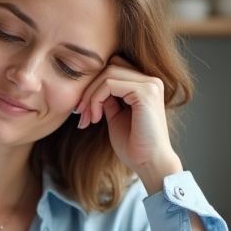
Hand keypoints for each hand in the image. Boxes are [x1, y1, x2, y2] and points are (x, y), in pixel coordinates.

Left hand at [75, 60, 182, 193]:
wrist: (149, 163)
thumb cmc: (134, 145)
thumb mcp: (116, 116)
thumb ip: (108, 99)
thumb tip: (92, 88)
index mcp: (145, 85)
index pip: (113, 68)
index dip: (94, 85)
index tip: (83, 108)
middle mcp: (151, 80)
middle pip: (108, 67)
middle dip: (88, 89)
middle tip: (80, 113)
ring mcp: (150, 84)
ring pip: (107, 74)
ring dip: (90, 96)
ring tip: (88, 118)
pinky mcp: (145, 92)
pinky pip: (109, 84)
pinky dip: (96, 99)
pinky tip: (97, 118)